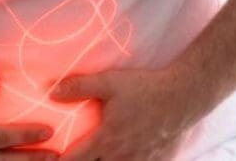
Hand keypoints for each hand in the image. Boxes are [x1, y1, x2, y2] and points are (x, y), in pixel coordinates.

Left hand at [48, 67, 198, 160]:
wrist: (185, 96)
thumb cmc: (146, 88)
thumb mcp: (110, 82)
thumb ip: (79, 87)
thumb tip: (50, 91)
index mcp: (106, 139)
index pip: (75, 159)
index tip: (51, 158)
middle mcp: (121, 155)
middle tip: (80, 156)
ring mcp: (140, 160)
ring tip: (101, 156)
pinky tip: (129, 156)